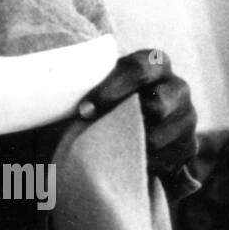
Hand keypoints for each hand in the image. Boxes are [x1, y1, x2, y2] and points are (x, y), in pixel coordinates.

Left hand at [77, 49, 196, 179]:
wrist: (127, 125)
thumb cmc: (100, 99)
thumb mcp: (91, 86)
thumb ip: (76, 86)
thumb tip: (39, 99)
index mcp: (153, 63)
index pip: (139, 68)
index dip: (111, 89)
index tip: (83, 111)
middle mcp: (177, 87)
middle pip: (160, 104)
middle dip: (128, 120)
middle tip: (100, 133)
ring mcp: (188, 118)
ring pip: (163, 138)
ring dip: (133, 147)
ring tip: (110, 150)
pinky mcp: (189, 147)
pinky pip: (169, 162)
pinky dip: (144, 166)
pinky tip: (129, 163)